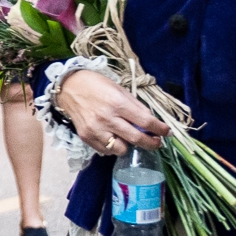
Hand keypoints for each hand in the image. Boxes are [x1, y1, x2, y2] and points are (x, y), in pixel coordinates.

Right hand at [51, 68, 166, 155]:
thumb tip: (150, 121)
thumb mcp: (119, 89)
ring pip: (121, 149)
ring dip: (129, 146)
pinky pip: (106, 150)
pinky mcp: (86, 137)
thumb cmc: (96, 85)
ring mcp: (96, 130)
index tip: (167, 132)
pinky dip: (113, 147)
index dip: (160, 129)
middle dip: (152, 143)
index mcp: (118, 103)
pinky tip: (114, 138)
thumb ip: (135, 106)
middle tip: (157, 143)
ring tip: (129, 138)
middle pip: (137, 139)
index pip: (146, 122)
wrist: (69, 87)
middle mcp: (107, 118)